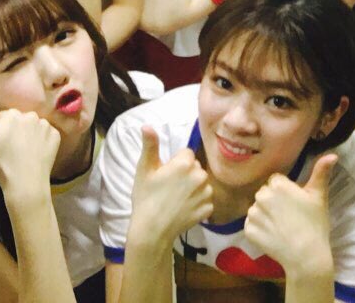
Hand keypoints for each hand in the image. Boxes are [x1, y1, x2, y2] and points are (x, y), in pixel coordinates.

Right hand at [0, 108, 59, 197]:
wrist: (26, 184)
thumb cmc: (2, 165)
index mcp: (10, 116)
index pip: (3, 117)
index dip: (0, 131)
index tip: (1, 144)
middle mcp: (29, 115)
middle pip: (20, 118)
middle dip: (16, 129)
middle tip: (13, 149)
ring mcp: (44, 125)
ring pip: (34, 125)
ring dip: (30, 133)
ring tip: (25, 152)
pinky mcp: (55, 135)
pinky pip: (47, 133)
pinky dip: (43, 140)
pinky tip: (37, 153)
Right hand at [129, 126, 212, 243]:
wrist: (151, 230)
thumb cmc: (145, 198)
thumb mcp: (144, 169)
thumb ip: (150, 145)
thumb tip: (147, 125)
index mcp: (185, 163)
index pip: (186, 153)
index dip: (175, 163)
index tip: (165, 174)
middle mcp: (200, 175)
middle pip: (195, 167)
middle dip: (186, 174)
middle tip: (169, 187)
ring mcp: (206, 193)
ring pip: (202, 183)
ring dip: (193, 188)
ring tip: (176, 199)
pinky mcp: (209, 209)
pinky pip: (205, 199)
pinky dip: (197, 203)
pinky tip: (184, 209)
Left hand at [244, 154, 336, 275]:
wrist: (306, 257)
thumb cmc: (315, 225)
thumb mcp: (319, 197)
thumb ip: (321, 172)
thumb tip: (332, 155)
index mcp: (278, 185)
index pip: (276, 181)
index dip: (285, 191)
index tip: (295, 203)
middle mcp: (262, 196)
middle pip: (265, 193)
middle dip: (273, 201)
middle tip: (289, 216)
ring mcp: (253, 214)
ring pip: (257, 208)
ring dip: (265, 214)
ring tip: (281, 227)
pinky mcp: (248, 230)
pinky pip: (251, 224)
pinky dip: (259, 229)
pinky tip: (272, 235)